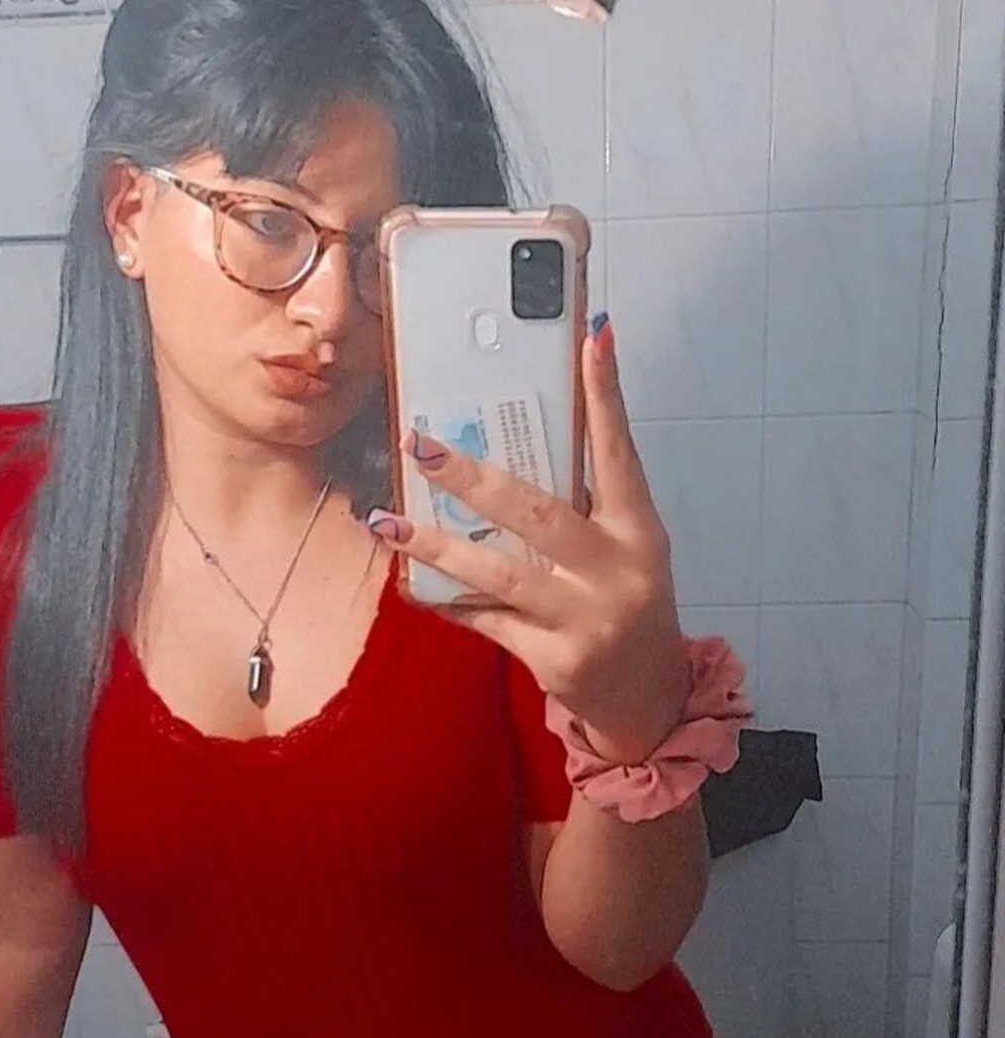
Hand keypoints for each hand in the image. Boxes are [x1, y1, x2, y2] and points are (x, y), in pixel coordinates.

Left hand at [367, 315, 690, 762]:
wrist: (649, 700)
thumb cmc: (627, 608)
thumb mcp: (626, 552)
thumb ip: (585, 506)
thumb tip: (518, 443)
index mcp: (640, 533)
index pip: (619, 453)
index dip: (606, 396)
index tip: (591, 337)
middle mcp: (618, 573)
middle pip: (537, 512)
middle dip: (472, 477)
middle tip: (421, 446)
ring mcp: (587, 620)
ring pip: (498, 571)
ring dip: (434, 545)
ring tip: (387, 523)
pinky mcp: (555, 660)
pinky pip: (486, 619)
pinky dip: (447, 598)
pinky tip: (411, 580)